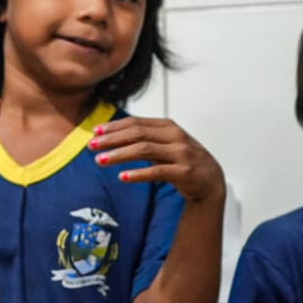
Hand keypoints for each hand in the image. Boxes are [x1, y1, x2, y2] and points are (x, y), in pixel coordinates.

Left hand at [91, 117, 224, 203]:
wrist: (211, 180)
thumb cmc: (183, 159)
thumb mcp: (165, 143)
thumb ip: (144, 137)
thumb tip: (110, 135)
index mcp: (168, 126)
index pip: (136, 123)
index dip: (114, 126)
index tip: (95, 132)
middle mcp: (176, 137)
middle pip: (138, 134)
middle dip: (112, 139)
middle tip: (91, 146)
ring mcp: (182, 153)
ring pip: (144, 150)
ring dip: (119, 155)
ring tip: (100, 160)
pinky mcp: (185, 172)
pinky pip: (157, 171)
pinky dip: (138, 174)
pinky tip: (122, 177)